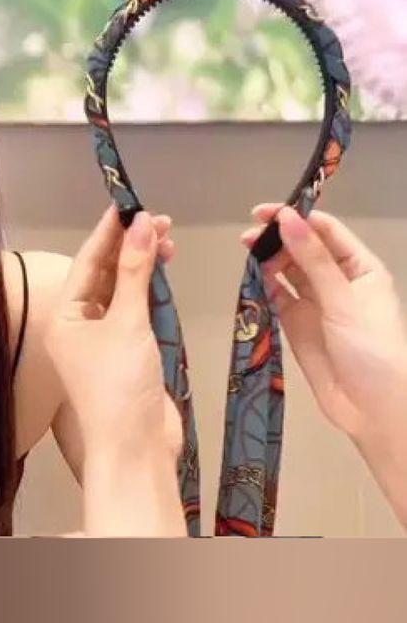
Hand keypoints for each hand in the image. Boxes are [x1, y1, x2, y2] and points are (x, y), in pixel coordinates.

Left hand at [46, 205, 184, 535]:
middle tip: (160, 220)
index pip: (87, 262)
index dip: (109, 231)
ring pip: (122, 290)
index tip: (130, 204)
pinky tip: (164, 272)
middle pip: (104, 274)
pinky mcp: (129, 352)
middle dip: (130, 245)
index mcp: (65, 318)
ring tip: (167, 240)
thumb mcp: (127, 322)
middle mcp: (80, 326)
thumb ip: (135, 271)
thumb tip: (142, 224)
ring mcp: (105, 340)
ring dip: (142, 265)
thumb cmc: (121, 386)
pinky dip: (150, 289)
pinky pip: (136, 309)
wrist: (137, 449)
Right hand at [241, 204, 406, 526]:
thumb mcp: (343, 299)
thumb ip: (313, 259)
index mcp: (360, 267)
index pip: (326, 231)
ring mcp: (317, 303)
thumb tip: (287, 218)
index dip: (296, 217)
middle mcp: (338, 280)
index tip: (266, 212)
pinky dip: (264, 286)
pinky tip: (252, 278)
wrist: (375, 410)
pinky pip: (278, 297)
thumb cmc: (371, 348)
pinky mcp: (298, 325)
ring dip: (269, 259)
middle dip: (278, 237)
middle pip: (303, 247)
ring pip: (288, 270)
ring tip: (248, 252)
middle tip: (249, 237)